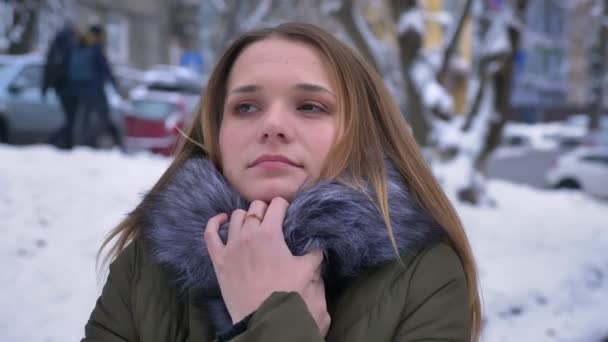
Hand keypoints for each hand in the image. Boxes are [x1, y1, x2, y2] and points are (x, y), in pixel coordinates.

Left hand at [205, 197, 327, 330]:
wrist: (262, 316)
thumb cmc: (285, 292)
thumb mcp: (306, 271)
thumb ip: (315, 254)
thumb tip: (319, 246)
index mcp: (270, 233)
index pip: (277, 204)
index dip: (284, 205)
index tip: (287, 213)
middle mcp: (248, 234)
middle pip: (256, 207)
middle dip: (266, 209)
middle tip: (273, 220)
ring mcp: (231, 245)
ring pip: (236, 216)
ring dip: (246, 216)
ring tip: (253, 223)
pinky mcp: (218, 259)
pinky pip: (210, 234)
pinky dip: (215, 223)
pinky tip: (222, 219)